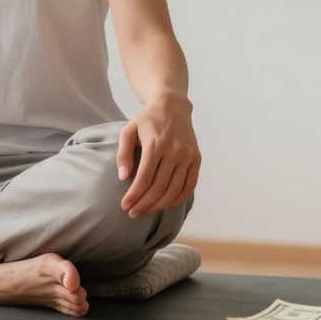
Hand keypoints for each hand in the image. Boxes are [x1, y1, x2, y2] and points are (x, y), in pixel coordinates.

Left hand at [115, 91, 199, 216]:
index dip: (134, 195)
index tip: (125, 206)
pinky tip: (167, 204)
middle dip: (145, 204)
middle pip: (159, 187)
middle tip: (133, 213)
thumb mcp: (128, 130)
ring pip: (175, 189)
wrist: (173, 106)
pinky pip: (190, 185)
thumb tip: (123, 177)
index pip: (144, 178)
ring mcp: (188, 155)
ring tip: (147, 211)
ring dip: (160, 204)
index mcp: (155, 144)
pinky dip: (179, 198)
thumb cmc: (146, 120)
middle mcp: (174, 151)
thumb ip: (123, 153)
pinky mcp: (197, 158)